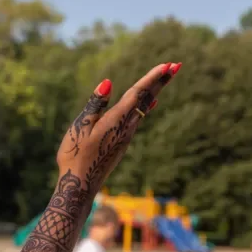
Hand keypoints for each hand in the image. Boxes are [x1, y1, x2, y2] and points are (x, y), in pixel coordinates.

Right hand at [57, 63, 179, 191]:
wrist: (80, 186)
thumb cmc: (75, 155)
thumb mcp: (80, 127)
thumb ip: (95, 104)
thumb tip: (109, 82)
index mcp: (116, 120)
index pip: (138, 93)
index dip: (153, 77)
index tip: (168, 65)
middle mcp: (126, 127)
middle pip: (147, 98)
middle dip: (161, 81)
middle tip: (177, 65)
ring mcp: (126, 135)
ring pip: (144, 107)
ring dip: (155, 90)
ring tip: (165, 77)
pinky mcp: (122, 142)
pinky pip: (139, 117)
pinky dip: (147, 105)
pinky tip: (152, 102)